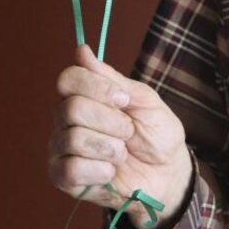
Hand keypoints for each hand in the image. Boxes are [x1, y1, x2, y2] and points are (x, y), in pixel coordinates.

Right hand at [48, 44, 192, 228]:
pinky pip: (71, 169)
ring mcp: (61, 148)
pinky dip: (101, 171)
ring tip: (122, 153)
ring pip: (74, 138)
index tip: (123, 100)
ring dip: (111, 147)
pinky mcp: (63, 178)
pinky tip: (111, 172)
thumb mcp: (143, 100)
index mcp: (84, 96)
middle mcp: (66, 120)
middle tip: (129, 131)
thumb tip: (81, 50)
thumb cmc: (156, 132)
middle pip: (71, 108)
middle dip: (111, 121)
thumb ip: (112, 79)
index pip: (68, 79)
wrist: (167, 171)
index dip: (96, 88)